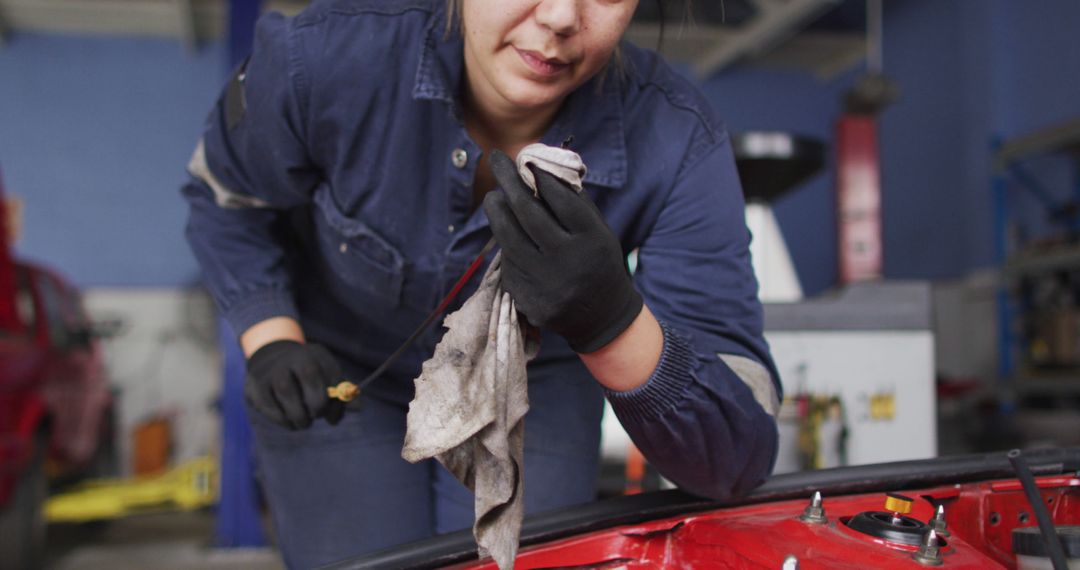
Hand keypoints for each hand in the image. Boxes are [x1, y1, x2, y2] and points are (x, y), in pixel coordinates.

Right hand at [244, 340, 344, 428]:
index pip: (333, 374)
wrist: (269, 359)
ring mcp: (273, 368)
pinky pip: (268, 404)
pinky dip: (281, 419)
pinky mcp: (256, 383)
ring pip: (287, 391)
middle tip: (316, 416)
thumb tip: (360, 407)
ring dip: (298, 415)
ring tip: (303, 423)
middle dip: (317, 403)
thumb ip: (341, 394)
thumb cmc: (305, 376)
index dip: (337, 402)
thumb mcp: (324, 380)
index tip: (333, 418)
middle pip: (310, 374)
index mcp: (317, 354)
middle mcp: (295, 356)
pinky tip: (289, 423)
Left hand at [483, 150, 642, 352]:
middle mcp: (570, 262)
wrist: (602, 317)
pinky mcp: (530, 301)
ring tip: (493, 196)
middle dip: (509, 182)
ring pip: (509, 238)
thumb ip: (575, 201)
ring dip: (496, 211)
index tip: (527, 160)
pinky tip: (506, 231)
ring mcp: (547, 284)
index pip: (562, 200)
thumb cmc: (598, 261)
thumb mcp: (599, 231)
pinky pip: (509, 263)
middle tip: (497, 160)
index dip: (541, 177)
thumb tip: (541, 166)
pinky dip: (505, 242)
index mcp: (594, 241)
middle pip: (529, 214)